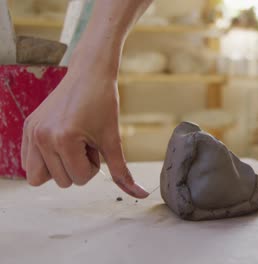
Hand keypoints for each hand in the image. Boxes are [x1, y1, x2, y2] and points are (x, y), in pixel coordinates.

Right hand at [21, 65, 148, 197]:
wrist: (89, 73)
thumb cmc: (103, 103)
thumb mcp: (113, 139)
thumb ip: (122, 172)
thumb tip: (140, 195)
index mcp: (63, 140)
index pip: (79, 179)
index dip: (93, 165)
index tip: (96, 144)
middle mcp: (42, 138)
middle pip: (61, 182)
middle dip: (77, 167)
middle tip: (84, 142)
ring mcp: (32, 133)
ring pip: (38, 177)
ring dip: (59, 166)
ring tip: (72, 144)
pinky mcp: (28, 128)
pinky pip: (27, 162)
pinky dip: (44, 160)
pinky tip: (59, 143)